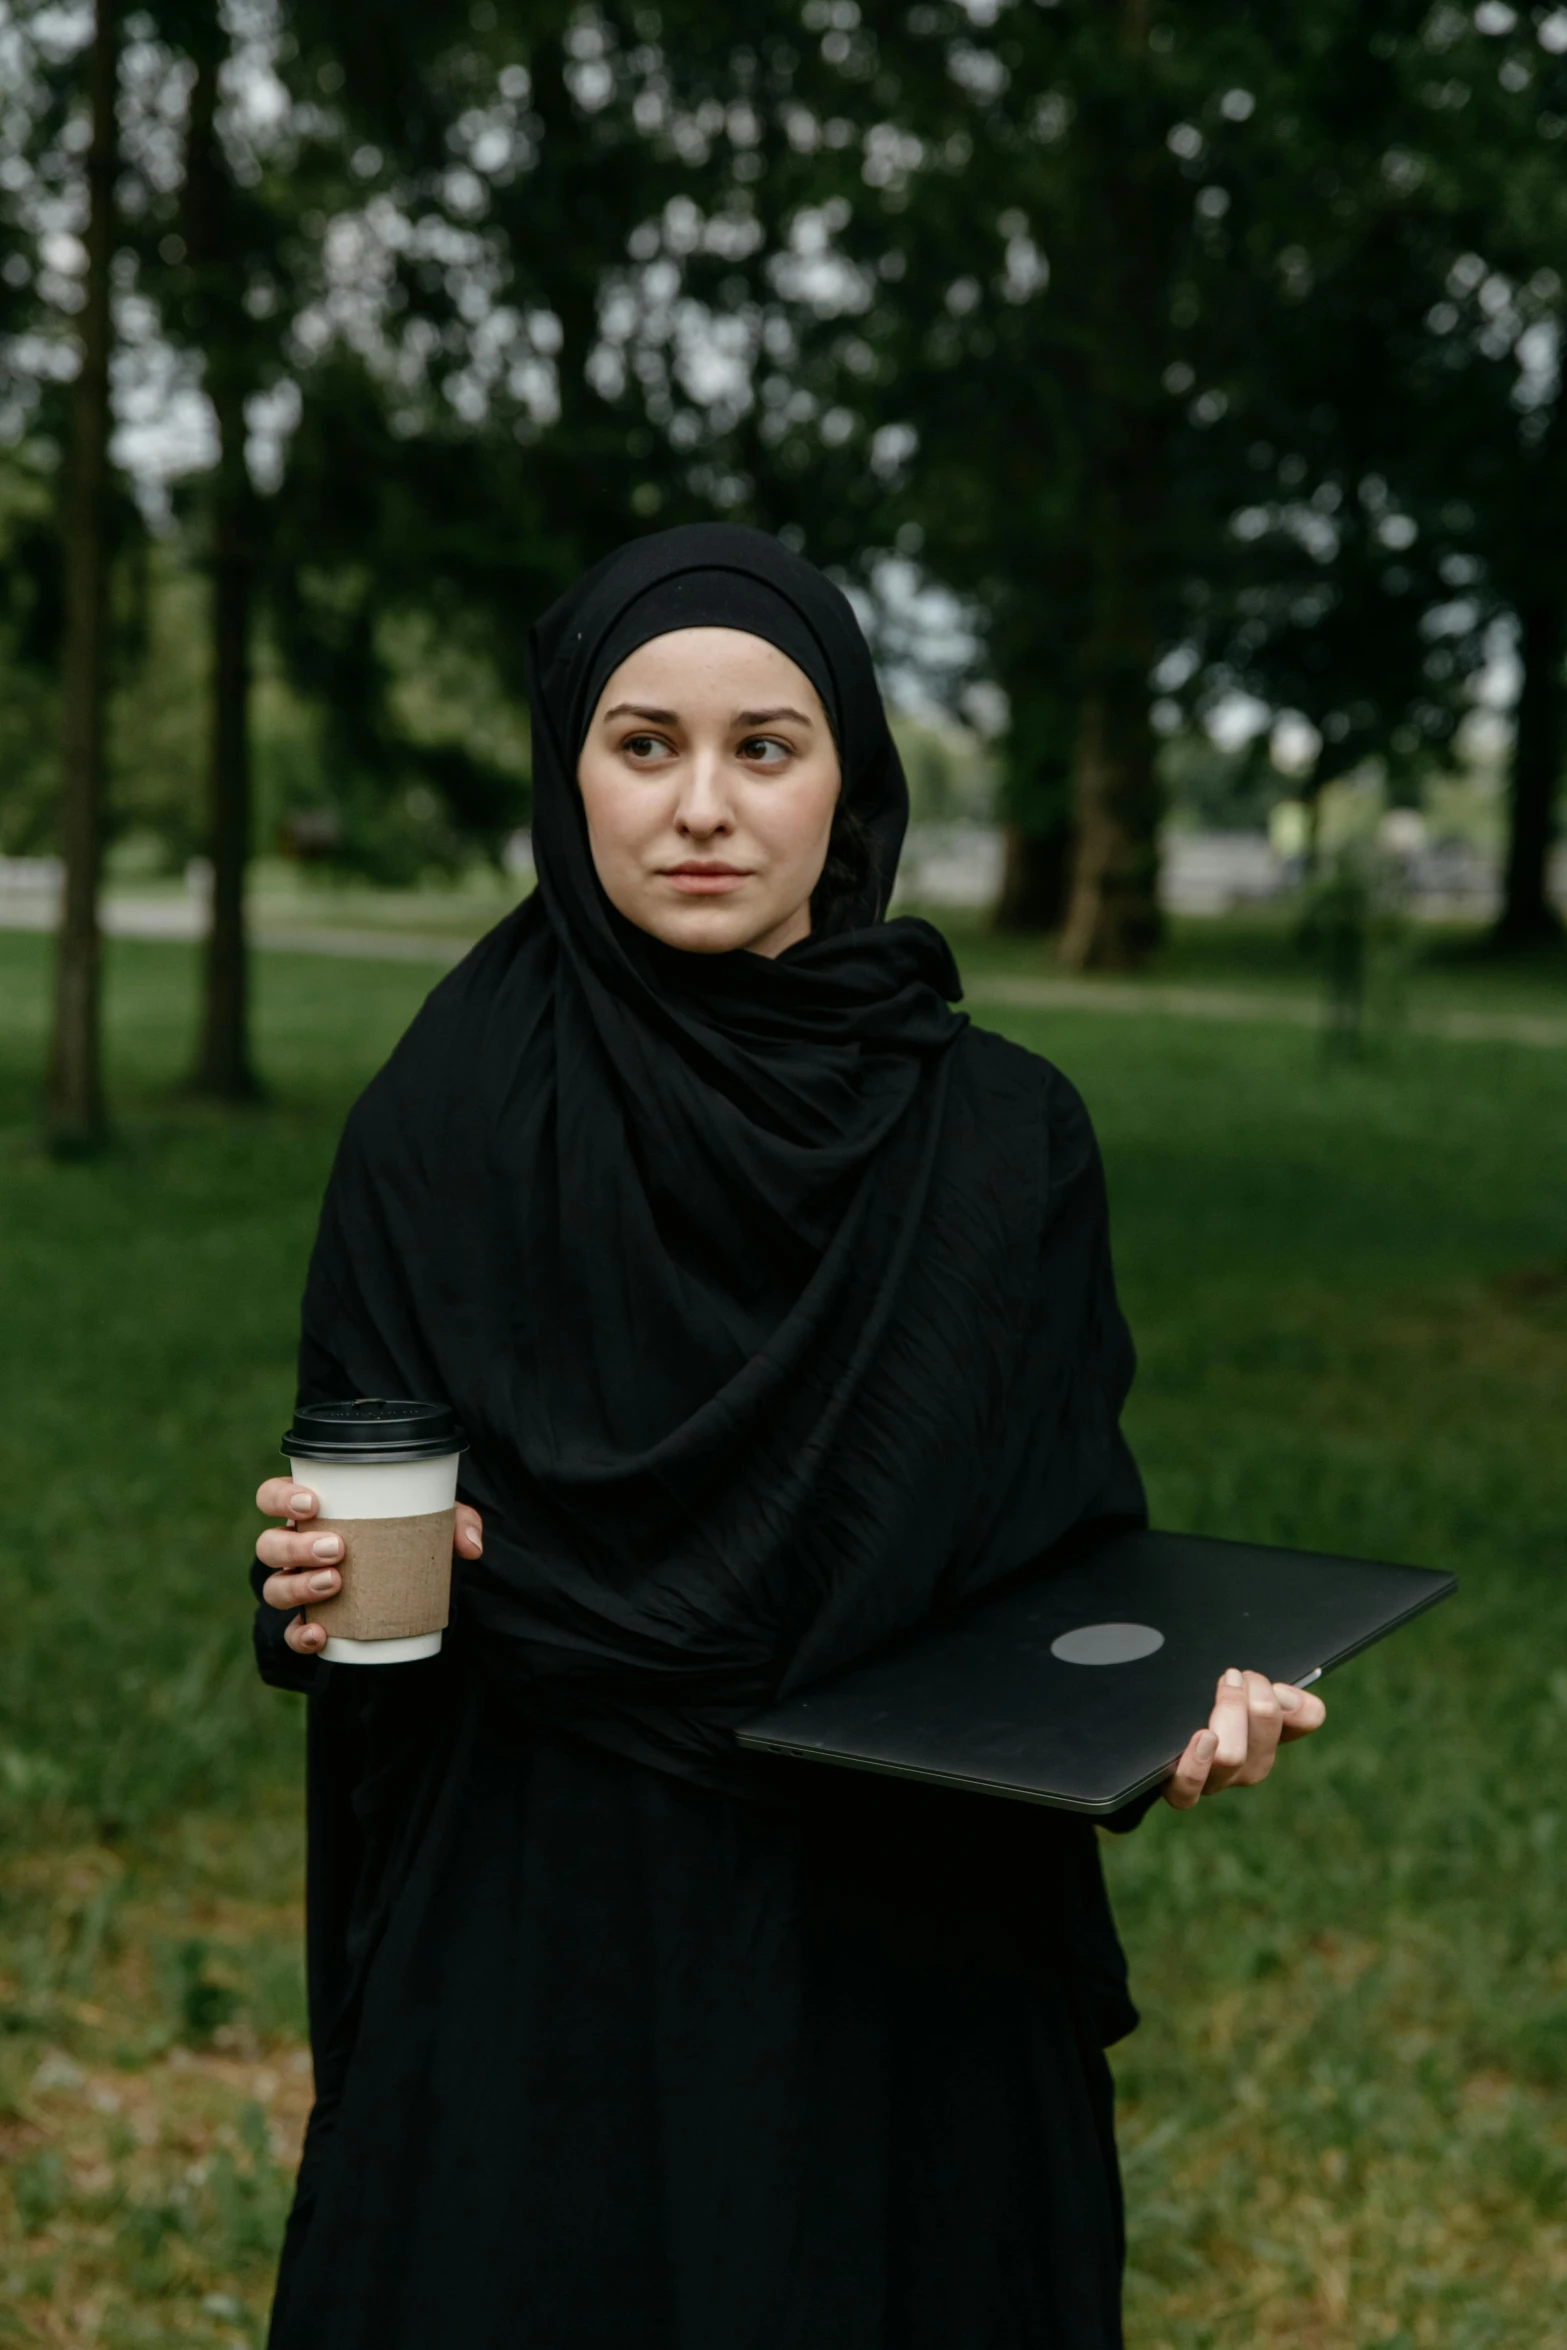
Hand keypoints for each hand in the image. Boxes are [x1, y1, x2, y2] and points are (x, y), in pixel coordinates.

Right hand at [255, 1476, 484, 1656]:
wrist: (408, 1579)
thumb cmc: (406, 1533)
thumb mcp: (432, 1518)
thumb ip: (455, 1521)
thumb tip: (471, 1546)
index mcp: (312, 1512)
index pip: (271, 1496)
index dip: (280, 1498)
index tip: (313, 1502)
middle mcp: (295, 1548)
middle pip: (268, 1545)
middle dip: (296, 1546)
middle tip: (337, 1547)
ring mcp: (297, 1586)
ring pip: (273, 1587)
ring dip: (298, 1586)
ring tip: (337, 1582)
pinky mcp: (308, 1621)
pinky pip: (290, 1633)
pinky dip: (300, 1635)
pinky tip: (320, 1634)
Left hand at [1163, 1667, 1326, 1809]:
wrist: (1145, 1727)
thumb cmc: (1191, 1698)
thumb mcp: (1233, 1686)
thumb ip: (1269, 1692)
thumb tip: (1304, 1705)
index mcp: (1268, 1731)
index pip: (1303, 1720)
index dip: (1295, 1705)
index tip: (1276, 1686)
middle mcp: (1245, 1763)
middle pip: (1265, 1738)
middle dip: (1254, 1700)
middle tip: (1234, 1677)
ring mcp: (1212, 1779)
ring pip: (1232, 1757)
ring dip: (1228, 1716)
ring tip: (1219, 1691)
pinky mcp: (1178, 1789)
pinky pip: (1189, 1791)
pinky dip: (1197, 1763)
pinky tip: (1202, 1738)